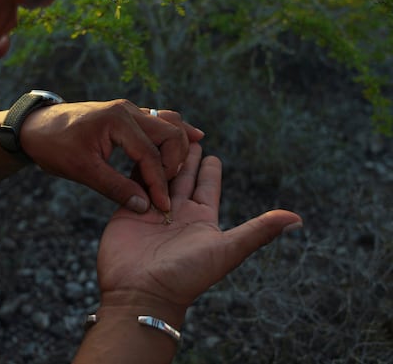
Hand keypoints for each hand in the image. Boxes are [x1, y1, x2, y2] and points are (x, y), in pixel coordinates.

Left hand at [20, 99, 203, 212]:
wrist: (35, 127)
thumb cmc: (54, 146)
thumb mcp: (82, 170)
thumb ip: (115, 187)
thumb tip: (144, 206)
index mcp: (118, 121)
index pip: (150, 154)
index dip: (159, 183)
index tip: (163, 206)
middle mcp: (128, 110)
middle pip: (169, 133)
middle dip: (174, 162)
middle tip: (169, 189)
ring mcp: (129, 110)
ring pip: (168, 122)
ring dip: (178, 145)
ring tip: (187, 166)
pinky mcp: (126, 116)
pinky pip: (159, 121)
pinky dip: (173, 133)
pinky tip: (191, 139)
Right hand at [96, 143, 301, 321]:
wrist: (142, 293)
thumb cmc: (187, 275)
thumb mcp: (227, 250)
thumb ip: (259, 231)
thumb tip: (298, 219)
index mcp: (202, 218)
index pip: (208, 185)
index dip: (210, 168)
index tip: (211, 151)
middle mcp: (177, 212)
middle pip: (183, 175)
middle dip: (185, 155)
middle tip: (186, 133)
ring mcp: (152, 210)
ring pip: (159, 174)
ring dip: (162, 156)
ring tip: (163, 135)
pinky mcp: (129, 210)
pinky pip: (135, 182)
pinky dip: (139, 166)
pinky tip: (139, 149)